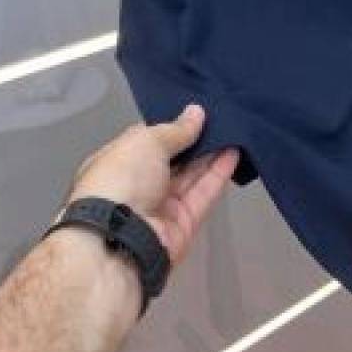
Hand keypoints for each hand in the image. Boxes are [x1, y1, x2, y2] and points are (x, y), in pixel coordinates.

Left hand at [65, 104, 238, 266]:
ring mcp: (161, 206)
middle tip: (220, 116)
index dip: (170, 127)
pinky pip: (203, 194)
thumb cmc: (122, 179)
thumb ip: (176, 129)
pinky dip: (218, 174)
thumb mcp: (146, 142)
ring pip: (191, 175)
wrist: (121, 239)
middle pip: (172, 159)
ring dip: (211, 153)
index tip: (194, 112)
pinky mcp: (184, 224)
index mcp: (117, 163)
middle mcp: (137, 185)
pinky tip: (234, 152)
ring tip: (233, 128)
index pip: (147, 141)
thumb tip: (196, 112)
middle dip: (194, 139)